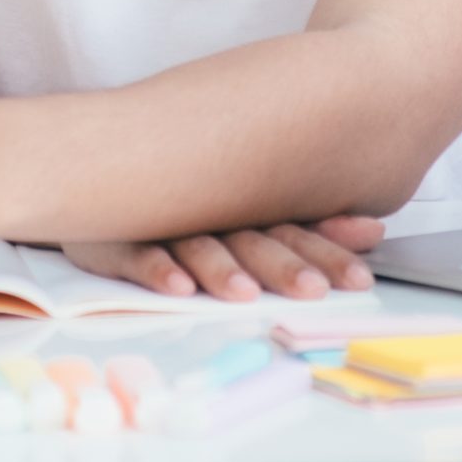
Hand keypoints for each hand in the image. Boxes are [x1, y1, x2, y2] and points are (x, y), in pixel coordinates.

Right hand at [61, 217, 384, 302]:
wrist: (83, 168)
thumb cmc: (180, 202)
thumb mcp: (245, 212)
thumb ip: (308, 226)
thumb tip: (378, 228)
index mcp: (243, 207)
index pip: (292, 226)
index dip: (327, 248)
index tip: (360, 274)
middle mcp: (206, 212)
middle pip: (252, 238)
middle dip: (285, 265)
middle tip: (314, 290)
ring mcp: (159, 222)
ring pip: (197, 245)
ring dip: (221, 269)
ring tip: (244, 293)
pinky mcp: (111, 237)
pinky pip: (135, 252)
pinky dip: (155, 268)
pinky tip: (176, 286)